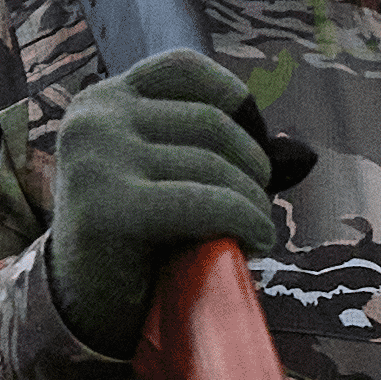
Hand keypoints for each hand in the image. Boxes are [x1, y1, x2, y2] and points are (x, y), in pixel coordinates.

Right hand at [45, 49, 286, 355]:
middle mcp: (92, 120)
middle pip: (209, 120)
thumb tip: (299, 150)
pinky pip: (206, 202)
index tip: (256, 147)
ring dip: (254, 200)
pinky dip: (245, 220)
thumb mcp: (165, 176)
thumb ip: (214, 150)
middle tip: (260, 203)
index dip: (236, 100)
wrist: (80, 310)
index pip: (184, 69)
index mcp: (100, 101)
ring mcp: (96, 161)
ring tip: (259, 228)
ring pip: (213, 163)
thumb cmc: (134, 239)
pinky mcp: (109, 207)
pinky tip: (257, 241)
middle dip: (253, 164)